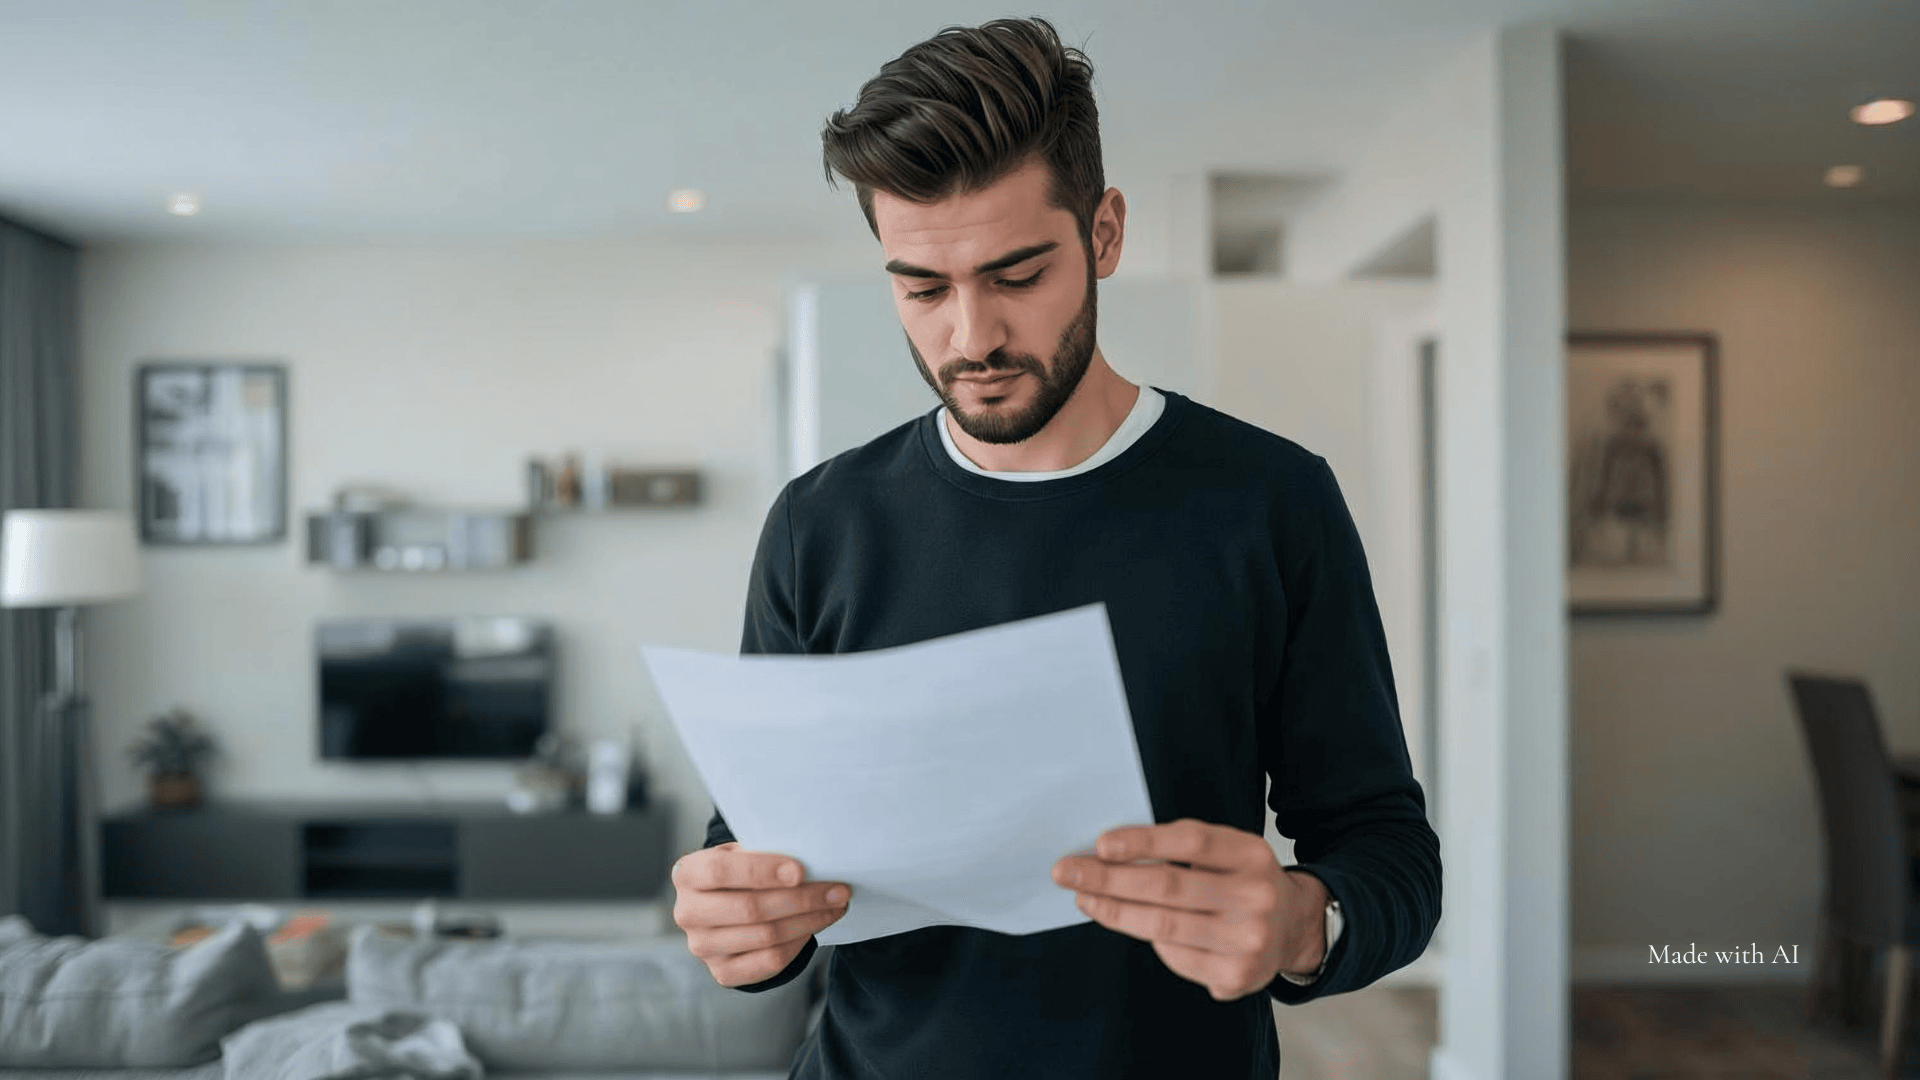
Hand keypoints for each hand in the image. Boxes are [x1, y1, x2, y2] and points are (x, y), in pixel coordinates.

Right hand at [671, 842, 851, 986]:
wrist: (724, 905)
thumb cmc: (739, 872)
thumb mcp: (742, 853)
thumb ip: (764, 852)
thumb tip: (813, 860)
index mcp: (687, 873)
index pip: (721, 871)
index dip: (762, 871)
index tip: (800, 871)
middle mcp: (687, 913)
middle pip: (750, 908)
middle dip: (801, 899)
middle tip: (837, 890)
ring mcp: (702, 947)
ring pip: (765, 936)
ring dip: (809, 921)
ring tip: (835, 905)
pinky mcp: (722, 972)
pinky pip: (769, 961)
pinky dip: (798, 943)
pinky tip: (814, 926)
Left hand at [1051, 818, 1328, 1001]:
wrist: (1293, 928)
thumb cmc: (1241, 880)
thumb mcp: (1226, 851)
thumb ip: (1181, 848)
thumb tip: (1108, 853)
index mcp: (1251, 855)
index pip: (1192, 841)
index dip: (1144, 841)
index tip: (1100, 843)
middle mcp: (1256, 897)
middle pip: (1169, 887)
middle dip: (1109, 879)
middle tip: (1066, 872)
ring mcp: (1249, 940)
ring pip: (1163, 926)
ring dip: (1114, 911)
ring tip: (1084, 898)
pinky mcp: (1237, 976)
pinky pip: (1174, 957)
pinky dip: (1146, 938)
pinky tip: (1128, 924)